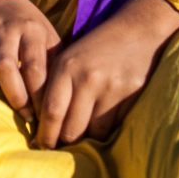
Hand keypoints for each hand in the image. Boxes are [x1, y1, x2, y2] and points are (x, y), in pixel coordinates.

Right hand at [0, 0, 60, 113]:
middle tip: (25, 116)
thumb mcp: (47, 36)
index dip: (39, 97)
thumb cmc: (27, 26)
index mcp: (32, 30)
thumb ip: (54, 63)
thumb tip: (60, 101)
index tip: (43, 116)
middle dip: (16, 98)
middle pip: (6, 69)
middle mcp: (6, 29)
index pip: (35, 68)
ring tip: (3, 89)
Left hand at [33, 0, 178, 147]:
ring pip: (94, 132)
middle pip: (71, 129)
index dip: (45, 135)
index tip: (41, 146)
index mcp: (66, 67)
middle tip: (60, 147)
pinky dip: (107, 129)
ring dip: (87, 138)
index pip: (51, 112)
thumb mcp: (68, 59)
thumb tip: (43, 125)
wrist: (137, 30)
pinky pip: (114, 126)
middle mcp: (87, 78)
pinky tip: (104, 120)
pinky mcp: (131, 95)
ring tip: (84, 132)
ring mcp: (111, 88)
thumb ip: (54, 88)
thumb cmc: (95, 49)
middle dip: (64, 142)